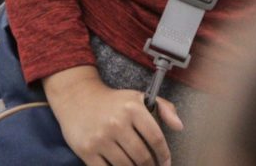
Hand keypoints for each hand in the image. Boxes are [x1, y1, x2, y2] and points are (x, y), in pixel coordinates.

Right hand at [42, 65, 182, 165]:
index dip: (164, 155)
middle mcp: (116, 123)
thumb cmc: (112, 101)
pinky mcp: (87, 150)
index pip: (156, 139)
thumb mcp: (138, 97)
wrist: (76, 97)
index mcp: (132, 108)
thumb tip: (179, 127)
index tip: (165, 162)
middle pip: (142, 157)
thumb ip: (164, 107)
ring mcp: (100, 138)